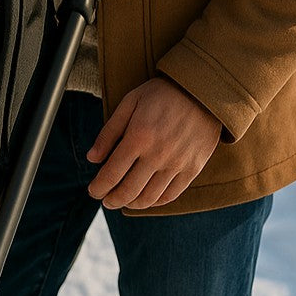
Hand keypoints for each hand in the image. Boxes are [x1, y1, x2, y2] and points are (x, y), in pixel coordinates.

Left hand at [86, 78, 221, 209]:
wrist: (203, 90)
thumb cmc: (162, 94)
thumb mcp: (129, 103)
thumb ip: (109, 133)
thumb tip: (92, 159)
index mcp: (138, 137)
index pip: (111, 174)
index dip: (98, 188)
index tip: (93, 191)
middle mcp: (157, 154)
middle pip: (128, 191)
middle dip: (112, 200)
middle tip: (106, 200)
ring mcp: (177, 163)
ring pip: (149, 197)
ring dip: (131, 204)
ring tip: (124, 201)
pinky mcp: (193, 168)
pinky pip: (171, 194)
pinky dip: (155, 202)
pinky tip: (146, 198)